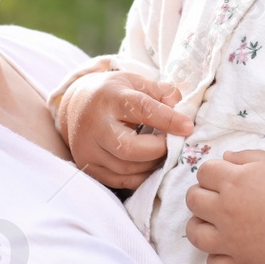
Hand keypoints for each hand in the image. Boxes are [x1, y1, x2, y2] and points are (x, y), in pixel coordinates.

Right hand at [55, 71, 193, 190]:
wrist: (76, 104)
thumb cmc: (114, 93)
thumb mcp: (137, 82)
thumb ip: (163, 93)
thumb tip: (182, 113)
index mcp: (110, 98)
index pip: (141, 109)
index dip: (168, 119)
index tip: (188, 127)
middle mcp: (95, 125)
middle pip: (130, 148)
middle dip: (159, 149)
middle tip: (173, 144)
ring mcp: (88, 149)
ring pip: (127, 169)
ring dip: (153, 164)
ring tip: (163, 153)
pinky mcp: (88, 167)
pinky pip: (121, 181)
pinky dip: (141, 176)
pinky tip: (150, 164)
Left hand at [185, 150, 264, 263]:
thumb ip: (246, 157)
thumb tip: (224, 158)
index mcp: (233, 181)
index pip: (203, 172)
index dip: (212, 173)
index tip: (225, 178)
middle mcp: (225, 210)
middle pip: (193, 200)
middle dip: (202, 195)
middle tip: (218, 199)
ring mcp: (231, 239)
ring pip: (195, 234)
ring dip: (200, 226)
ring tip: (214, 225)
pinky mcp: (242, 263)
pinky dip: (216, 258)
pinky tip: (228, 250)